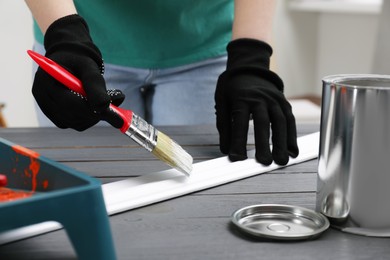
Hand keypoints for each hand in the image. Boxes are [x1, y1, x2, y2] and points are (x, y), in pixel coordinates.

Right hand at [32, 14, 123, 130]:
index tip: (115, 115)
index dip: (93, 110)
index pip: (69, 103)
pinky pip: (75, 124)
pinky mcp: (55, 116)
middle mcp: (43, 97)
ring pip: (76, 123)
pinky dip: (89, 119)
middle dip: (96, 114)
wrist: (69, 60)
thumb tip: (105, 105)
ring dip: (95, 117)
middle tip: (116, 111)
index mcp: (47, 80)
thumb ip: (95, 84)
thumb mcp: (88, 68)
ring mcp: (47, 108)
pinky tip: (96, 108)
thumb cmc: (79, 62)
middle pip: (73, 116)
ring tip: (106, 104)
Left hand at [215, 38, 298, 164]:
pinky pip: (290, 120)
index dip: (238, 141)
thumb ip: (224, 125)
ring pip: (280, 121)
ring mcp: (274, 98)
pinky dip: (292, 136)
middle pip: (263, 122)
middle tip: (264, 162)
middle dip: (265, 144)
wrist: (249, 68)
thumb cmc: (232, 88)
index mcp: (241, 97)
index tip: (237, 159)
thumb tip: (225, 150)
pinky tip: (292, 151)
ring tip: (282, 161)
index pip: (239, 122)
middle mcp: (260, 97)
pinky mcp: (284, 102)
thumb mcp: (222, 101)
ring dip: (282, 143)